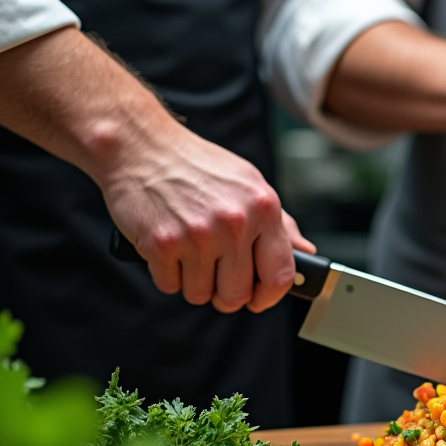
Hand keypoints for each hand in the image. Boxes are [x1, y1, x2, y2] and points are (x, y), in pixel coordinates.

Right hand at [0, 28, 315, 314]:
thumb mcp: (249, 184)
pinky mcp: (162, 244)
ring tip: (189, 252)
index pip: (280, 275)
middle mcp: (235, 223)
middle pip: (237, 295)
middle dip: (224, 294)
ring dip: (193, 282)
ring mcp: (198, 235)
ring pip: (200, 295)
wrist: (140, 145)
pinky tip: (168, 247)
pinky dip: (167, 274)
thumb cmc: (196, 166)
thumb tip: (305, 251)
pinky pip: (170, 286)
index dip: (269, 297)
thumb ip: (280, 223)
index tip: (259, 299)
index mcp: (263, 208)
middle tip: (214, 275)